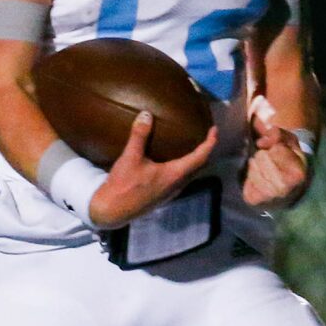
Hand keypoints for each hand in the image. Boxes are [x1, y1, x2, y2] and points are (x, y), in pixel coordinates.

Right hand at [88, 111, 216, 227]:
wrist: (111, 211)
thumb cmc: (122, 185)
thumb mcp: (130, 158)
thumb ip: (139, 135)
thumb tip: (146, 114)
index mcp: (174, 175)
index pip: (200, 157)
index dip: (209, 143)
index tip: (214, 130)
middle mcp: (176, 185)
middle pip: (198, 167)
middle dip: (204, 151)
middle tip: (204, 136)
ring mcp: (169, 193)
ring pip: (189, 175)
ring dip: (193, 161)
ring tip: (190, 146)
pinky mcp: (161, 196)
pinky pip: (179, 179)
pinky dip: (182, 167)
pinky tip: (171, 161)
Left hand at [242, 94, 311, 207]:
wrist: (287, 191)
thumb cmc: (288, 162)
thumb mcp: (289, 143)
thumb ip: (277, 134)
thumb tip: (261, 143)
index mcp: (298, 172)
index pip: (276, 150)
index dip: (275, 148)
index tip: (279, 154)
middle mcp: (284, 187)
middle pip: (261, 158)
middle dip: (263, 156)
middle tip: (268, 162)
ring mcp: (269, 196)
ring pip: (252, 168)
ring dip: (254, 166)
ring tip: (262, 170)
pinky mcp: (253, 200)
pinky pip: (243, 179)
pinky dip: (248, 176)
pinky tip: (256, 179)